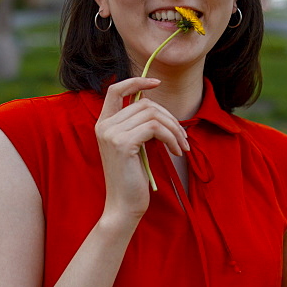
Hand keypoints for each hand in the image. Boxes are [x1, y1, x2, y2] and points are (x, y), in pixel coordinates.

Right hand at [95, 78, 188, 219]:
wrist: (123, 205)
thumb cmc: (131, 179)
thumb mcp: (133, 147)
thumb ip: (137, 126)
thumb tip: (156, 108)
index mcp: (103, 124)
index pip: (115, 90)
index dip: (136, 81)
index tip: (157, 82)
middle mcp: (104, 125)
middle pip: (144, 104)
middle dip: (169, 118)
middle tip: (182, 137)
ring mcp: (111, 133)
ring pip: (152, 115)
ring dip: (174, 129)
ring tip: (181, 146)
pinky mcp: (123, 143)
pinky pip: (155, 128)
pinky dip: (171, 137)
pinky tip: (176, 152)